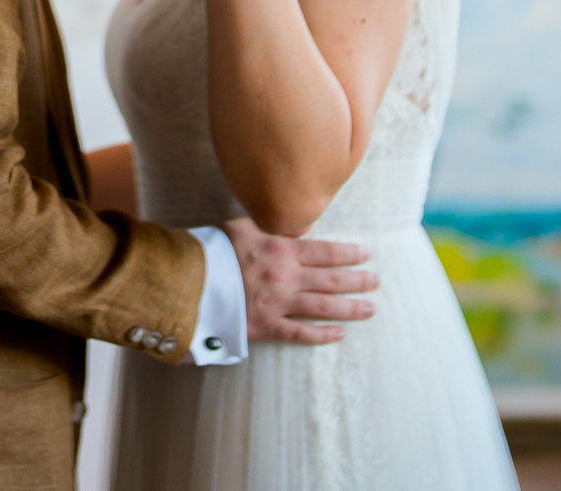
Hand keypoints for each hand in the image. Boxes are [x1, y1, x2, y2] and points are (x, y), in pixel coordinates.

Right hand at [223, 217, 376, 344]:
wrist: (185, 280)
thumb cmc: (213, 248)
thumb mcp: (245, 226)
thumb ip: (277, 227)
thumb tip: (304, 225)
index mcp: (282, 250)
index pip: (325, 251)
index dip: (348, 254)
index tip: (366, 255)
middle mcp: (286, 278)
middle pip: (331, 280)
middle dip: (357, 281)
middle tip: (376, 282)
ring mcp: (277, 304)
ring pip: (323, 307)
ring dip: (349, 308)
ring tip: (369, 309)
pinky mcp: (265, 327)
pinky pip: (299, 334)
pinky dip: (321, 336)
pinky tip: (339, 335)